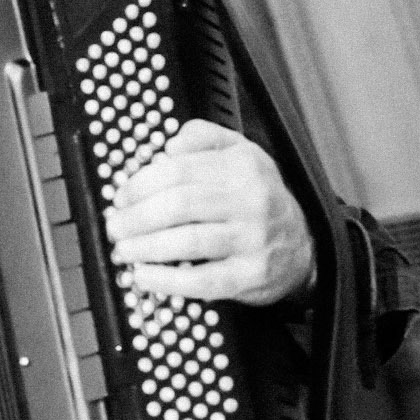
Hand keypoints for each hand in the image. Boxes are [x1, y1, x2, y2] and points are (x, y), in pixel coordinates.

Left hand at [102, 119, 315, 307]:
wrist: (304, 243)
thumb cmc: (260, 198)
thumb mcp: (241, 153)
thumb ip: (204, 138)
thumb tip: (168, 146)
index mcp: (242, 166)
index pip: (179, 170)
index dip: (141, 184)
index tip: (121, 197)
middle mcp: (250, 200)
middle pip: (179, 205)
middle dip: (136, 218)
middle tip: (115, 226)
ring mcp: (251, 239)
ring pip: (187, 242)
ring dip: (145, 248)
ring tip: (123, 250)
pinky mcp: (249, 275)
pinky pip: (202, 281)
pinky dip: (167, 280)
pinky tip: (144, 276)